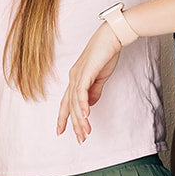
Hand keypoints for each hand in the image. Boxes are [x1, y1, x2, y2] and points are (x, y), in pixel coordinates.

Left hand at [56, 23, 121, 142]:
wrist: (112, 36)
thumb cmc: (107, 52)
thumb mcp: (101, 77)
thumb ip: (94, 91)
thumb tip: (89, 105)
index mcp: (76, 78)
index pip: (67, 102)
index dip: (64, 117)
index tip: (62, 131)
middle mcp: (73, 77)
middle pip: (70, 105)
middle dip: (74, 124)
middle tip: (80, 139)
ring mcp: (77, 75)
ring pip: (74, 102)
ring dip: (80, 119)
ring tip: (85, 132)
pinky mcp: (85, 72)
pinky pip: (81, 92)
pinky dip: (82, 105)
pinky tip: (85, 115)